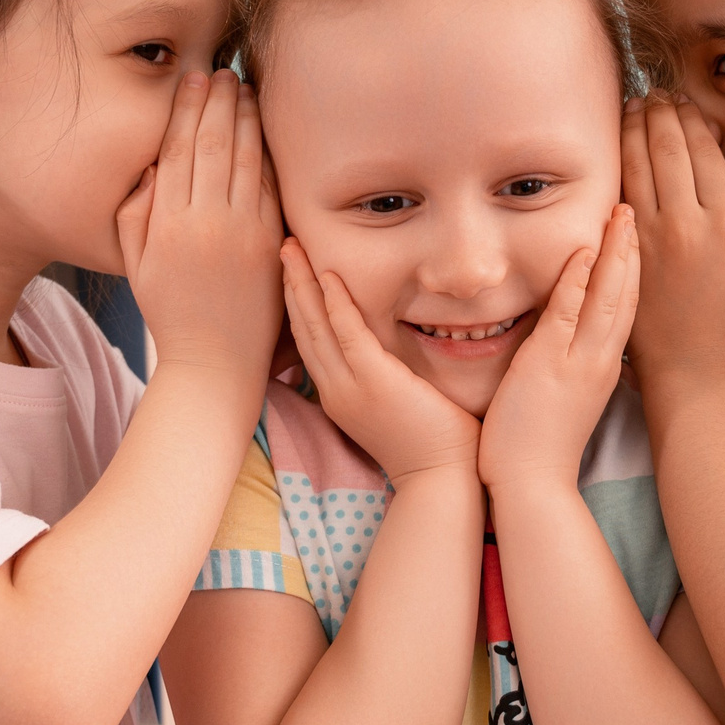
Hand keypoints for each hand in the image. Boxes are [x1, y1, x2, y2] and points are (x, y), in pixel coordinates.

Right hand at [119, 71, 283, 381]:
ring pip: (246, 158)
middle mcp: (204, 222)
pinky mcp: (271, 242)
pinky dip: (268, 153)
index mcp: (166, 224)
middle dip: (218, 102)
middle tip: (222, 71)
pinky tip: (266, 130)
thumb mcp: (134, 264)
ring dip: (246, 118)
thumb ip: (134, 213)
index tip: (193, 80)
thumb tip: (149, 166)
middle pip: (213, 144)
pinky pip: (270, 186)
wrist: (215, 362)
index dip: (186, 110)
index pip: (177, 149)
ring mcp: (243, 231)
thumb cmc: (170, 311)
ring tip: (246, 89)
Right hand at [280, 239, 481, 485]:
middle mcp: (335, 390)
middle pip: (303, 328)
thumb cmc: (431, 442)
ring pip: (316, 326)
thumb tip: (390, 348)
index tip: (294, 271)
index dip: (299, 303)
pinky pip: (348, 333)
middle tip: (283, 246)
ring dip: (302, 284)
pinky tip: (327, 276)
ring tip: (292, 249)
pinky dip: (335, 303)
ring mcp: (350, 388)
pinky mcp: (375, 382)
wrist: (441, 478)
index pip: (310, 341)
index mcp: (339, 395)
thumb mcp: (396, 404)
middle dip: (291, 285)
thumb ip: (384, 375)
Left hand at [479, 206, 638, 495]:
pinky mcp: (551, 367)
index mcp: (601, 370)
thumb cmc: (537, 450)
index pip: (622, 310)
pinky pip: (569, 314)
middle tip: (633, 212)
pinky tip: (584, 252)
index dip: (629, 271)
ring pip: (607, 298)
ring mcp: (579, 364)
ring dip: (614, 254)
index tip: (630, 239)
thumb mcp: (562, 400)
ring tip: (621, 216)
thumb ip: (563, 367)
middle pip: (626, 296)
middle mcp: (599, 363)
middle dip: (631, 251)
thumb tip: (555, 343)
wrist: (532, 488)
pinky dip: (579, 281)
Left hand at [622, 94, 724, 383]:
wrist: (686, 352)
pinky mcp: (626, 245)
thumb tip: (708, 143)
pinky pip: (621, 186)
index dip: (692, 117)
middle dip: (661, 110)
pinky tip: (619, 138)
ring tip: (635, 104)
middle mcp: (692, 224)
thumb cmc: (713, 298)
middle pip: (672, 146)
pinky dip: (620, 155)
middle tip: (656, 92)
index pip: (707, 149)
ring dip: (635, 124)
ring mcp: (654, 234)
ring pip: (641, 159)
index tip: (684, 101)